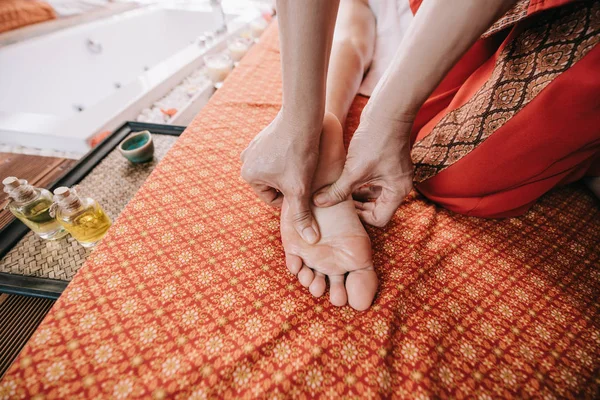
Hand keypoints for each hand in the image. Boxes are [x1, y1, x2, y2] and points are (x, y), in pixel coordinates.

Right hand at [241, 112, 321, 243]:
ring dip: (291, 170)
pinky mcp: (264, 135)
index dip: (292, 196)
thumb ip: (302, 215)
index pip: (273, 199)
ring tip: (303, 161)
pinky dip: (290, 156)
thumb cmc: (299, 153)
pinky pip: (278, 155)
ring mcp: (253, 146)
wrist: (303, 116)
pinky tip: (301, 150)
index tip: (302, 185)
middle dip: (290, 183)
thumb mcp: (300, 189)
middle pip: (274, 185)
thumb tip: (310, 240)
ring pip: (278, 170)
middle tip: (304, 174)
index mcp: (248, 175)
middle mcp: (246, 160)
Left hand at [313, 113, 413, 226]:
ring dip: (355, 194)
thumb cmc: (376, 140)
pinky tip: (343, 177)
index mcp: (397, 191)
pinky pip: (371, 181)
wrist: (387, 110)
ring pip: (372, 194)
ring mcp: (393, 174)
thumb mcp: (355, 170)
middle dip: (357, 207)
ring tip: (337, 191)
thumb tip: (318, 203)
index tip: (343, 210)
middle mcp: (398, 185)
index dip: (361, 217)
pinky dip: (358, 182)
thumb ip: (338, 190)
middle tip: (337, 203)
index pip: (380, 219)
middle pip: (376, 208)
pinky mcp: (385, 163)